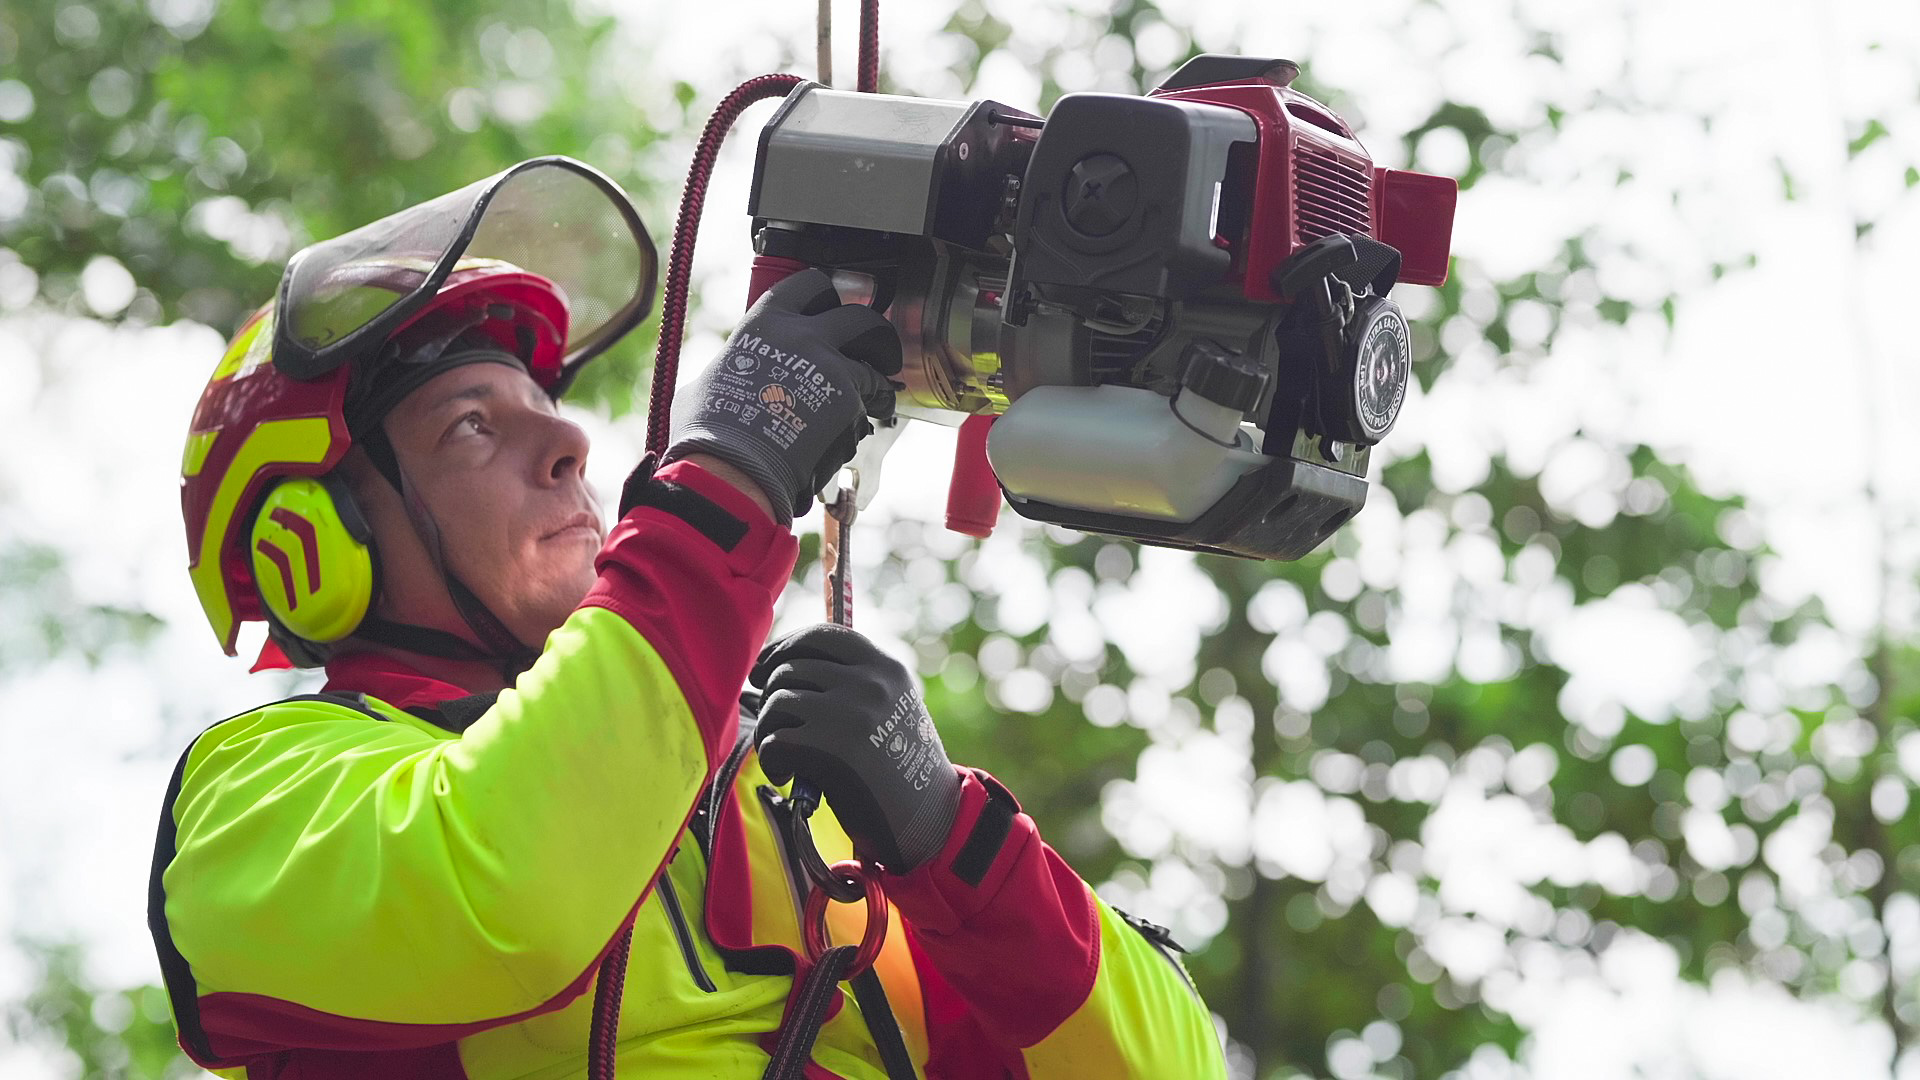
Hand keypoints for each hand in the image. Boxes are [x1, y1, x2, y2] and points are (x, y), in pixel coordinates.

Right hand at [663, 269, 900, 524]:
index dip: (826, 296)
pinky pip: (877, 395)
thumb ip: (730, 370)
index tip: (831, 307)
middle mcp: (804, 336)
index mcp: (766, 323)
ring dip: (882, 364)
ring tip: (881, 382)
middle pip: (858, 314)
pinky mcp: (849, 400)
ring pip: (878, 350)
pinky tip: (876, 415)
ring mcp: (831, 366)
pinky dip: (879, 404)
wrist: (734, 467)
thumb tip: (725, 378)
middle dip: (870, 329)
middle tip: (870, 344)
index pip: (810, 284)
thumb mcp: (707, 384)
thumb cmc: (709, 431)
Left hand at [750, 624, 961, 873]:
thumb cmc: (899, 769)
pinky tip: (787, 775)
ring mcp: (850, 712)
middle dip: (771, 696)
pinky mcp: (830, 749)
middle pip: (791, 668)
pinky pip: (775, 740)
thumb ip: (854, 683)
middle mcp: (869, 682)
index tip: (767, 667)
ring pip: (778, 701)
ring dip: (771, 730)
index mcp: (886, 668)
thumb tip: (782, 664)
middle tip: (776, 722)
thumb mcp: (891, 709)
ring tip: (786, 755)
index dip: (785, 647)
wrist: (927, 821)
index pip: (822, 635)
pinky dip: (773, 760)